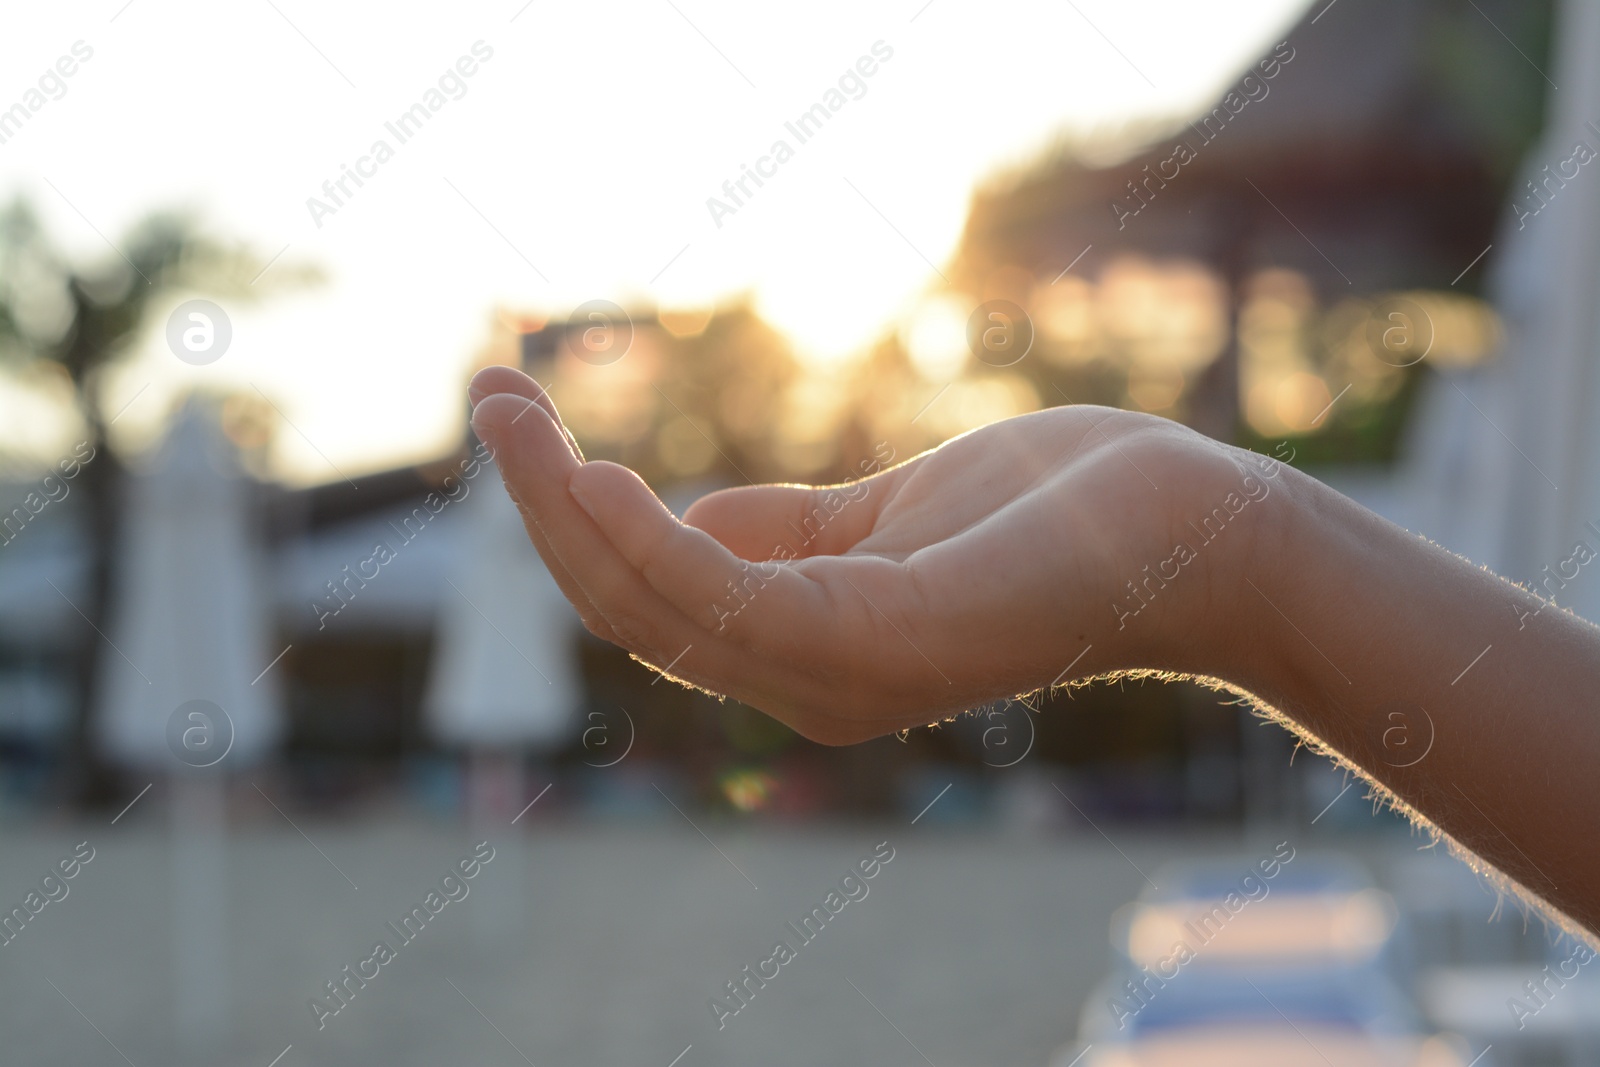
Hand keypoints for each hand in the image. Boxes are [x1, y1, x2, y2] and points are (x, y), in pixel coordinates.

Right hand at [467, 365, 1287, 742]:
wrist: (1193, 532)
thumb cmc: (1049, 516)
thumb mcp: (882, 516)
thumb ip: (781, 532)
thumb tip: (679, 521)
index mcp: (807, 650)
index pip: (655, 602)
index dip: (571, 521)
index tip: (518, 419)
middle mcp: (810, 683)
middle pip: (632, 609)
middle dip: (542, 509)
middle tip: (488, 396)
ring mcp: (843, 675)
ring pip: (657, 607)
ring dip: (566, 514)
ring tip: (511, 416)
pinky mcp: (882, 642)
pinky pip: (726, 600)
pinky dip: (646, 543)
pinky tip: (597, 477)